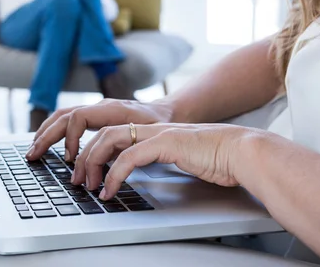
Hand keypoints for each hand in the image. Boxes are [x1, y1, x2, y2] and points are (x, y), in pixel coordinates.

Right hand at [26, 99, 173, 161]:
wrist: (169, 112)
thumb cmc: (161, 126)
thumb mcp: (149, 138)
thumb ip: (125, 150)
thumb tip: (103, 170)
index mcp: (112, 109)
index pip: (79, 117)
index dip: (70, 139)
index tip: (70, 159)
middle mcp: (100, 106)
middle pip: (63, 116)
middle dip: (45, 136)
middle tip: (33, 155)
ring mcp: (96, 108)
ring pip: (62, 115)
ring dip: (46, 133)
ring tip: (34, 149)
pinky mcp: (95, 114)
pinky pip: (69, 119)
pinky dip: (55, 131)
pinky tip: (48, 142)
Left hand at [72, 123, 263, 199]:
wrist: (243, 152)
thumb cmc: (216, 158)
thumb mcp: (179, 159)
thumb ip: (159, 160)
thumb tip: (139, 174)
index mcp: (151, 131)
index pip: (111, 133)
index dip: (93, 151)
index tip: (85, 172)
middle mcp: (150, 129)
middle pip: (103, 134)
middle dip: (84, 156)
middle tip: (76, 180)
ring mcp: (157, 133)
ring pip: (109, 140)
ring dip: (92, 163)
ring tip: (88, 186)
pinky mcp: (165, 143)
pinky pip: (129, 156)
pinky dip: (114, 174)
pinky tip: (110, 190)